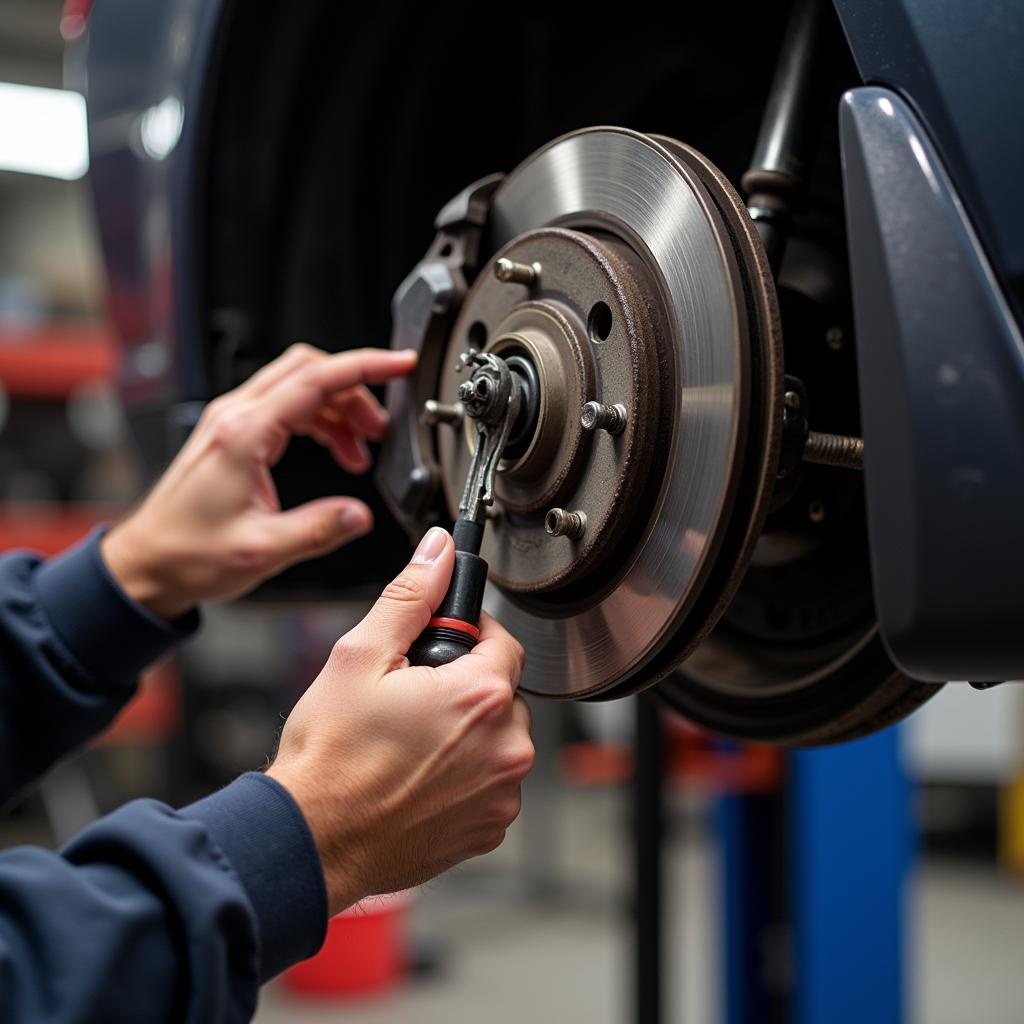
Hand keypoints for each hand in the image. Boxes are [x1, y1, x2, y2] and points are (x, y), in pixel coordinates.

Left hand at [102, 343, 416, 619]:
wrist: (147, 563)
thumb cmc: (189, 554)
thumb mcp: (263, 550)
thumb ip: (319, 530)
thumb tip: (362, 514)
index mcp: (244, 435)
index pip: (315, 379)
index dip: (365, 367)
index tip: (400, 365)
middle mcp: (236, 417)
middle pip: (309, 370)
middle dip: (356, 390)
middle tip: (383, 426)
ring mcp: (232, 421)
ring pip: (300, 387)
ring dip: (339, 409)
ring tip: (362, 448)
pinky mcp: (233, 434)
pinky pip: (287, 407)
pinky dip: (320, 421)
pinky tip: (335, 451)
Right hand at [266, 527, 533, 913]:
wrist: (312, 841)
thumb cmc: (330, 758)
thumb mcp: (361, 656)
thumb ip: (411, 596)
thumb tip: (439, 552)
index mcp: (481, 697)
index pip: (504, 640)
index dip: (471, 634)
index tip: (443, 643)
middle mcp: (506, 748)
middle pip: (503, 692)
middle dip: (465, 685)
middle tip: (413, 697)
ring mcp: (500, 794)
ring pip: (498, 739)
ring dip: (467, 732)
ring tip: (411, 741)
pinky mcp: (488, 828)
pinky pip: (490, 783)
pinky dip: (465, 775)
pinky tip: (419, 776)